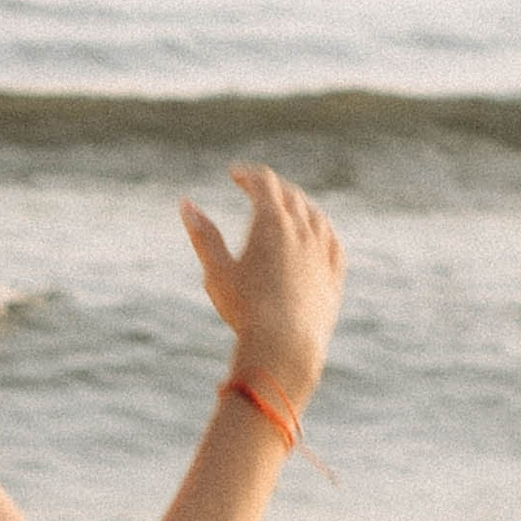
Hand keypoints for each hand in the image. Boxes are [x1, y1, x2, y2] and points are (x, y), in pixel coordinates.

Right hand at [178, 164, 345, 408]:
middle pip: (290, 194)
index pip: (264, 182)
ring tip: (286, 206)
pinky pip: (332, 242)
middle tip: (256, 188)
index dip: (248, 174)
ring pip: (315, 215)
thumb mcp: (217, 271)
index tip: (234, 173)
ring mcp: (322, 252)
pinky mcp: (334, 276)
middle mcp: (303, 230)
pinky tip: (318, 233)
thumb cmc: (245, 310)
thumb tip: (186, 204)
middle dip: (271, 187)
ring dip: (299, 204)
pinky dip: (322, 229)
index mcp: (272, 223)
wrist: (285, 346)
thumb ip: (203, 236)